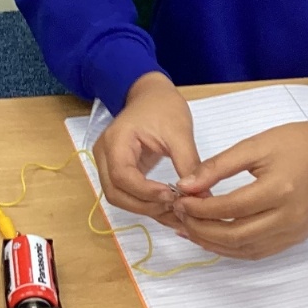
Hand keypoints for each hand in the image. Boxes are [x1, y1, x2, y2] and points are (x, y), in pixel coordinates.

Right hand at [93, 71, 201, 225]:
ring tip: (175, 212)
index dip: (145, 191)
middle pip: (116, 193)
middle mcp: (105, 155)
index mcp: (116, 140)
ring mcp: (108, 164)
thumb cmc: (163, 107)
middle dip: (145, 205)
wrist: (150, 95)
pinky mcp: (118, 171)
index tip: (172, 196)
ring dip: (146, 209)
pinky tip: (168, 209)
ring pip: (119, 198)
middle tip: (176, 208)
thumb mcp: (179, 132)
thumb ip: (189, 164)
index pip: (122, 175)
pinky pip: (127, 194)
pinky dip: (147, 205)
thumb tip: (202, 196)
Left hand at [171, 118, 307, 259]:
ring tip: (189, 229)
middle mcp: (289, 217)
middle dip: (201, 229)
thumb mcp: (254, 145)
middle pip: (235, 235)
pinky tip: (212, 238)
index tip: (180, 200)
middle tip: (180, 216)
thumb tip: (185, 186)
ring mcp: (294, 232)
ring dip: (213, 244)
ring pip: (245, 249)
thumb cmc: (296, 143)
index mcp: (280, 190)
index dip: (200, 208)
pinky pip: (258, 252)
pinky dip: (232, 249)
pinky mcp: (296, 238)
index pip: (230, 208)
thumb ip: (217, 166)